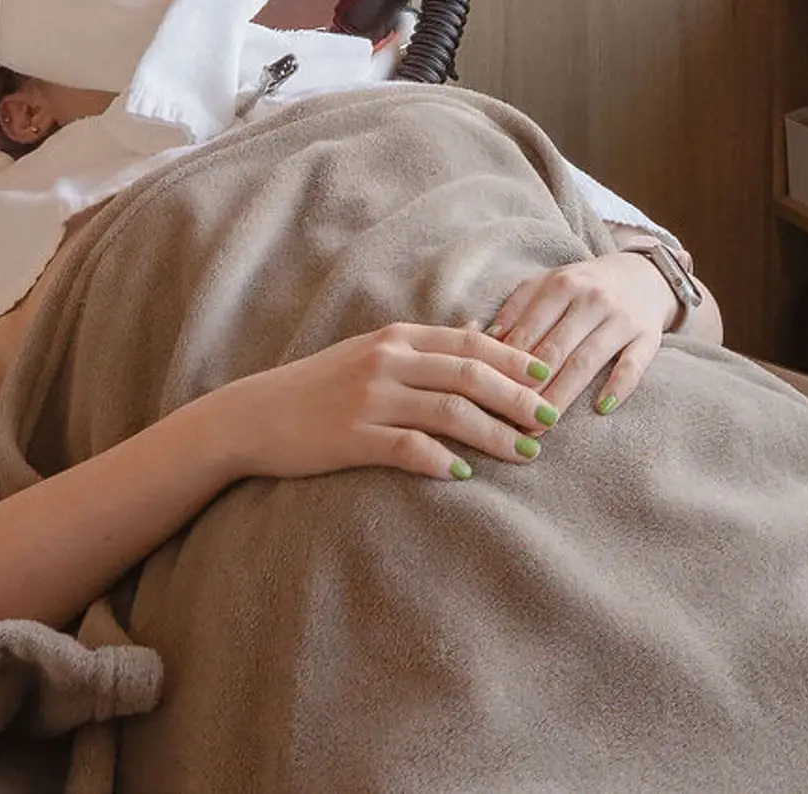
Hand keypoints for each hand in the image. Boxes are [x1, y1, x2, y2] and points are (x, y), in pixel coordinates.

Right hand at [211, 323, 554, 481]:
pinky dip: (442, 460)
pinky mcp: (352, 436)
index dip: (515, 362)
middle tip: (551, 420)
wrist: (256, 413)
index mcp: (397, 337)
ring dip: (494, 434)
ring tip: (525, 453)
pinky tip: (466, 475)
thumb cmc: (320, 384)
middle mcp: (388, 361)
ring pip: (449, 412)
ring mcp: (370, 398)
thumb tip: (478, 332)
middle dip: (517, 398)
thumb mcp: (373, 350)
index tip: (549, 379)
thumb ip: (425, 344)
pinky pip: (408, 448)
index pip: (471, 343)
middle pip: (470, 375)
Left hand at [484, 251, 677, 418]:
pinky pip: (634, 364)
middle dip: (530, 387)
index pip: (528, 330)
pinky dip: (619, 385)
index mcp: (561, 284)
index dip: (505, 365)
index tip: (488, 396)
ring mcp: (622, 317)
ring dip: (563, 395)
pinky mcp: (649, 335)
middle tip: (510, 420)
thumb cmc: (584, 288)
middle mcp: (592, 298)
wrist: (644, 273)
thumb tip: (482, 341)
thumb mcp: (549, 286)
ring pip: (588, 360)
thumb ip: (517, 310)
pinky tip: (601, 408)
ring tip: (542, 425)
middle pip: (554, 349)